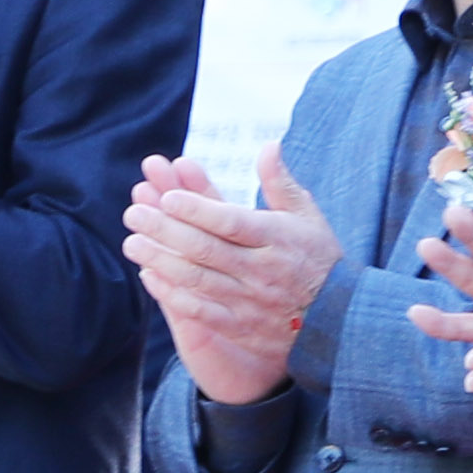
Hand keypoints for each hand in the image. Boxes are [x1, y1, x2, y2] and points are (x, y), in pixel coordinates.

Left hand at [123, 145, 344, 409]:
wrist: (341, 321)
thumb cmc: (320, 259)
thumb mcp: (308, 216)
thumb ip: (281, 182)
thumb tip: (268, 145)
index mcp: (277, 238)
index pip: (231, 221)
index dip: (197, 209)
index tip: (167, 196)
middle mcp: (262, 270)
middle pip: (205, 249)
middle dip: (165, 230)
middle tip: (133, 213)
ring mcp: (250, 301)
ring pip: (197, 280)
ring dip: (160, 260)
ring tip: (132, 243)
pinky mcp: (242, 327)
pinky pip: (201, 312)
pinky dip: (172, 295)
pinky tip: (150, 277)